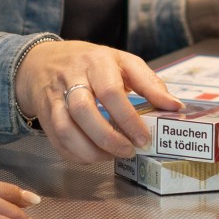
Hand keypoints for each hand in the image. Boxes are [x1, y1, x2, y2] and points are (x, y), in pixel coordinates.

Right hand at [14, 39, 183, 163]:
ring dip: (91, 150)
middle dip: (109, 138)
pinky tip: (94, 156)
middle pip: (84, 111)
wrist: (42, 61)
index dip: (128, 120)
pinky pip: (57, 141)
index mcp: (96, 62)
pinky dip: (76, 154)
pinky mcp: (44, 115)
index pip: (111, 92)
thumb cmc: (92, 63)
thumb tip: (175, 107)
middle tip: (129, 152)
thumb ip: (150, 84)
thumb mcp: (123, 62)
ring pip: (65, 129)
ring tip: (112, 156)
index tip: (144, 139)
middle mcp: (71, 78)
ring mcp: (54, 97)